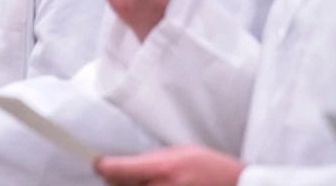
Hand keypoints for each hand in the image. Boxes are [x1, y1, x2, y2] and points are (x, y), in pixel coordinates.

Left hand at [94, 146, 243, 185]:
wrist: (237, 185)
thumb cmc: (213, 169)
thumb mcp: (182, 153)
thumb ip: (153, 160)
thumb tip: (127, 164)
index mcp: (163, 169)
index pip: (117, 170)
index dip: (102, 166)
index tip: (98, 163)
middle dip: (115, 179)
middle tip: (118, 173)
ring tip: (150, 179)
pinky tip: (155, 184)